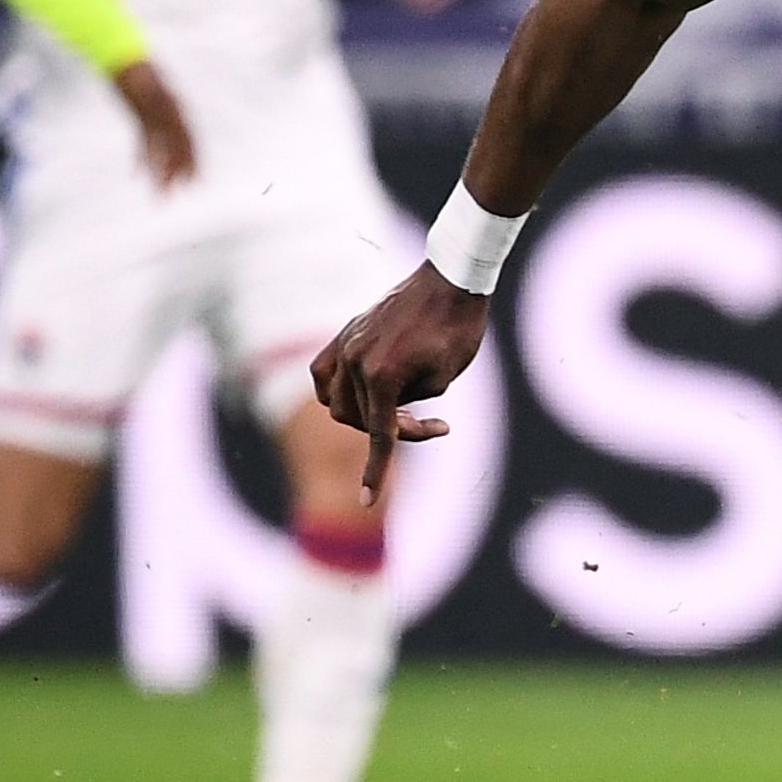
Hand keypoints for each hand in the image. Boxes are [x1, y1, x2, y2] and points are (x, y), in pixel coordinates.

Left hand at [112, 60, 195, 187]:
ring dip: (161, 171)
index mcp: (174, 110)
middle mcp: (169, 116)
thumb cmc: (135, 71)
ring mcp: (156, 118)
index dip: (190, 160)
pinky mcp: (142, 119)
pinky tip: (138, 174)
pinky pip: (146, 143)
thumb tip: (161, 110)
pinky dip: (144, 158)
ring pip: (161, 150)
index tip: (192, 179)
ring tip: (160, 193)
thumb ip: (153, 98)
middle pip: (176, 149)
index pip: (186, 140)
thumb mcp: (144, 85)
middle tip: (173, 194)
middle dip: (176, 171)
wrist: (124, 59)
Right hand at [313, 263, 487, 499]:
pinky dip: (337, 389)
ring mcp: (346, 343)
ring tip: (405, 408)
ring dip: (366, 413)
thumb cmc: (458, 328)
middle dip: (393, 431)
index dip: (376, 472)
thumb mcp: (444, 379)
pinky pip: (323, 372)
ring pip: (334, 400)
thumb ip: (408, 405)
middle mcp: (355, 359)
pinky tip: (364, 393)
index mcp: (382, 374)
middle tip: (433, 425)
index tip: (367, 502)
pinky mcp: (345, 333)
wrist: (452, 279)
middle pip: (356, 420)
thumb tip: (385, 414)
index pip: (379, 435)